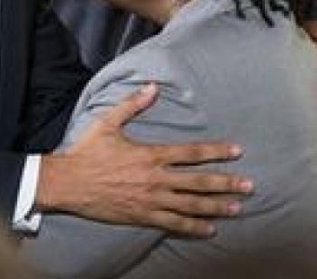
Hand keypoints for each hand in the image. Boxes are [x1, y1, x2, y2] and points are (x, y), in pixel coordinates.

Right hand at [35, 84, 250, 236]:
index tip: (237, 151)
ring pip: (190, 205)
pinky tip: (208, 229)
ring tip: (236, 208)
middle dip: (226, 183)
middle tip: (249, 186)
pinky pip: (173, 223)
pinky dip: (192, 226)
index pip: (192, 153)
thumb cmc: (86, 152)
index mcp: (150, 155)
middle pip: (199, 182)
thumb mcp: (108, 122)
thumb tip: (152, 87)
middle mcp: (155, 179)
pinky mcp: (142, 216)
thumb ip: (132, 105)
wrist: (67, 183)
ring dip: (216, 206)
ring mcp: (150, 200)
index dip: (217, 152)